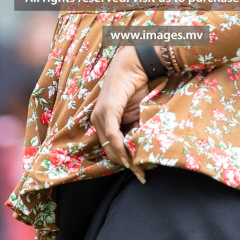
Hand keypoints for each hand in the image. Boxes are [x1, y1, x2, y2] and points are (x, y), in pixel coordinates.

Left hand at [89, 46, 149, 180]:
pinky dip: (120, 146)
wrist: (136, 65)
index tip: (138, 173)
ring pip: (110, 144)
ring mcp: (100, 114)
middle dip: (126, 163)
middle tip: (141, 174)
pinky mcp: (107, 110)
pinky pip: (112, 134)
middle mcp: (97, 119)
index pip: (111, 147)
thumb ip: (136, 129)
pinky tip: (129, 156)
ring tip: (139, 168)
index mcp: (103, 121)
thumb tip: (140, 149)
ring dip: (124, 158)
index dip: (124, 161)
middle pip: (109, 149)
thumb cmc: (137, 87)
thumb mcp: (138, 114)